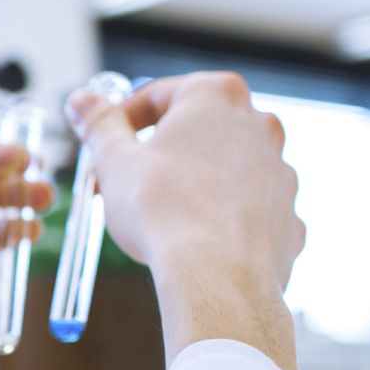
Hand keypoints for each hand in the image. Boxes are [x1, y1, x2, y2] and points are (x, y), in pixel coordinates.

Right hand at [68, 71, 304, 369]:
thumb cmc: (162, 209)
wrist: (215, 276)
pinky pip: (247, 210)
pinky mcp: (287, 216)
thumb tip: (82, 100)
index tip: (104, 143)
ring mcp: (279, 172)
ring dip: (192, 183)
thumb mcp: (113, 159)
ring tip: (157, 215)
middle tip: (126, 179)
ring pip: (225, 169)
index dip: (122, 119)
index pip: (160, 94)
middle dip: (160, 151)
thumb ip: (99, 123)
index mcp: (216, 96)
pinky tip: (193, 240)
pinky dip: (221, 219)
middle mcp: (258, 125)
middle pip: (197, 130)